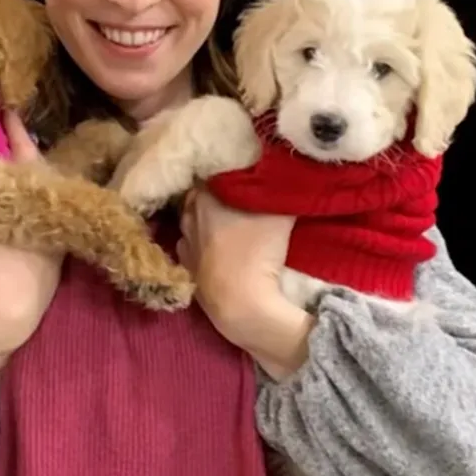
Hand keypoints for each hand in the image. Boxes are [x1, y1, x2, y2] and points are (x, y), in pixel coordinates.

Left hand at [177, 189, 313, 378]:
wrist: (241, 304)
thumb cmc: (260, 252)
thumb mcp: (282, 214)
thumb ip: (282, 192)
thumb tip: (290, 175)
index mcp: (206, 196)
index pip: (212, 172)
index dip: (227, 171)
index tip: (243, 173)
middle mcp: (189, 216)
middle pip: (200, 196)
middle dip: (215, 195)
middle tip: (236, 197)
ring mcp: (185, 244)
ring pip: (192, 222)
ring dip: (205, 220)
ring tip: (225, 222)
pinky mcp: (186, 268)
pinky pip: (190, 247)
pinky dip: (200, 244)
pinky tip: (214, 247)